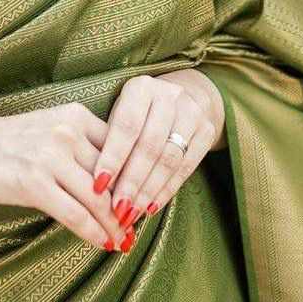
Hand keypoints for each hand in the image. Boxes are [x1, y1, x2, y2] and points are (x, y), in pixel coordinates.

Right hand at [0, 103, 127, 250]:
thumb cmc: (2, 143)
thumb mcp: (46, 130)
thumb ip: (78, 147)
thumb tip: (109, 182)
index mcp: (75, 116)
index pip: (120, 149)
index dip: (134, 178)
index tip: (142, 199)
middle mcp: (67, 132)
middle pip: (114, 176)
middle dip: (128, 205)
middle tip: (136, 226)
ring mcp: (51, 157)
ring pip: (98, 199)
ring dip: (115, 225)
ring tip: (124, 241)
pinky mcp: (34, 183)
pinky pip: (75, 214)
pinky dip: (93, 233)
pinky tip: (103, 244)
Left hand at [91, 70, 225, 244]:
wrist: (183, 95)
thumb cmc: (137, 112)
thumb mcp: (119, 114)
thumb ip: (108, 141)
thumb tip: (95, 186)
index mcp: (141, 88)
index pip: (126, 126)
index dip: (113, 158)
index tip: (99, 186)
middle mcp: (169, 96)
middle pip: (149, 145)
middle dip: (131, 181)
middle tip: (117, 209)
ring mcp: (192, 112)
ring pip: (170, 158)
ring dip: (148, 190)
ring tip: (131, 213)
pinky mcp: (207, 131)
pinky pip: (187, 167)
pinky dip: (167, 190)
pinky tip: (150, 207)